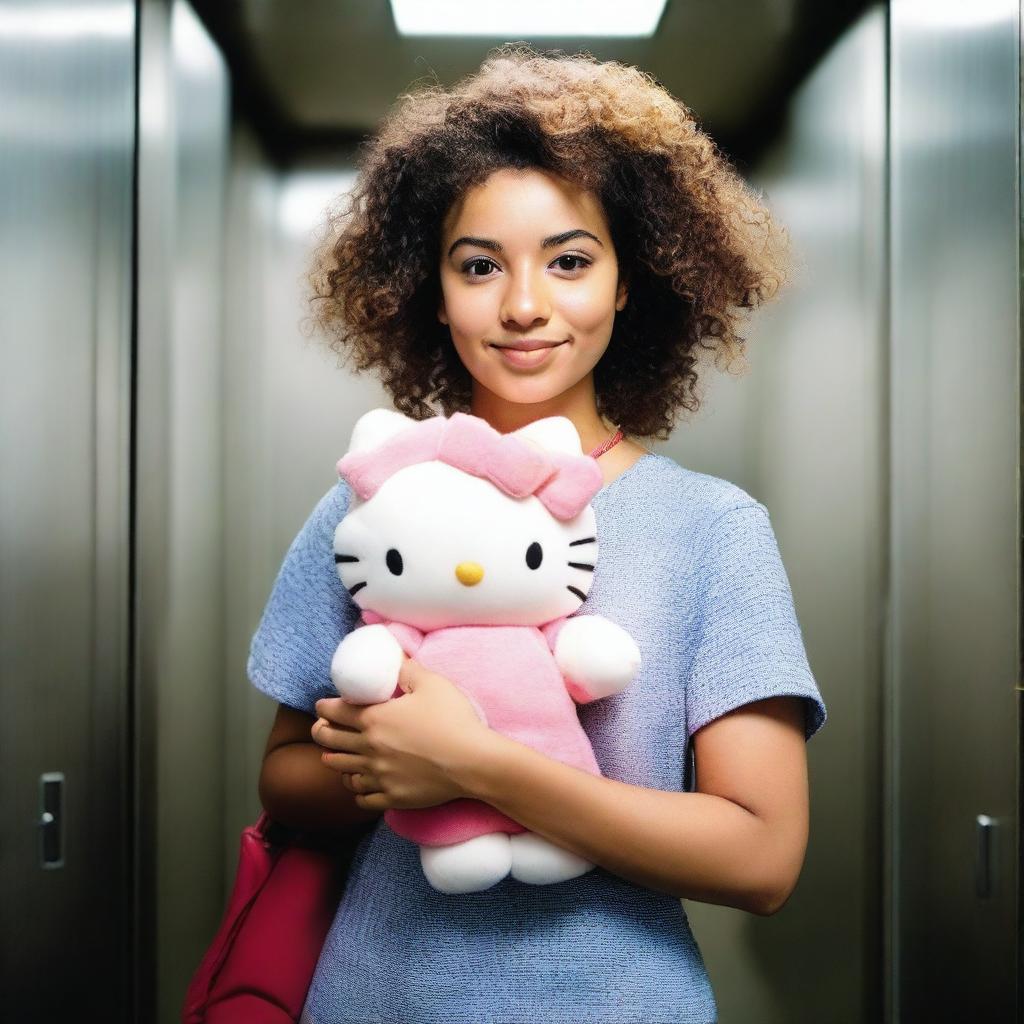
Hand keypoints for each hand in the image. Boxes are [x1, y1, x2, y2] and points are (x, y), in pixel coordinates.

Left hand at [312, 658, 492, 811]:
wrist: (472, 761)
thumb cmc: (453, 719)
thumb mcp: (431, 683)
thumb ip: (406, 668)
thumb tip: (394, 655)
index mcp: (374, 718)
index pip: (333, 712)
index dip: (324, 707)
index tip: (322, 707)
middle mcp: (369, 748)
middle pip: (330, 741)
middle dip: (321, 733)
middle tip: (323, 729)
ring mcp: (378, 775)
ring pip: (341, 770)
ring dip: (335, 761)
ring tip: (336, 756)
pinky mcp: (391, 796)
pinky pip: (362, 798)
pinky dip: (356, 789)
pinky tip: (360, 782)